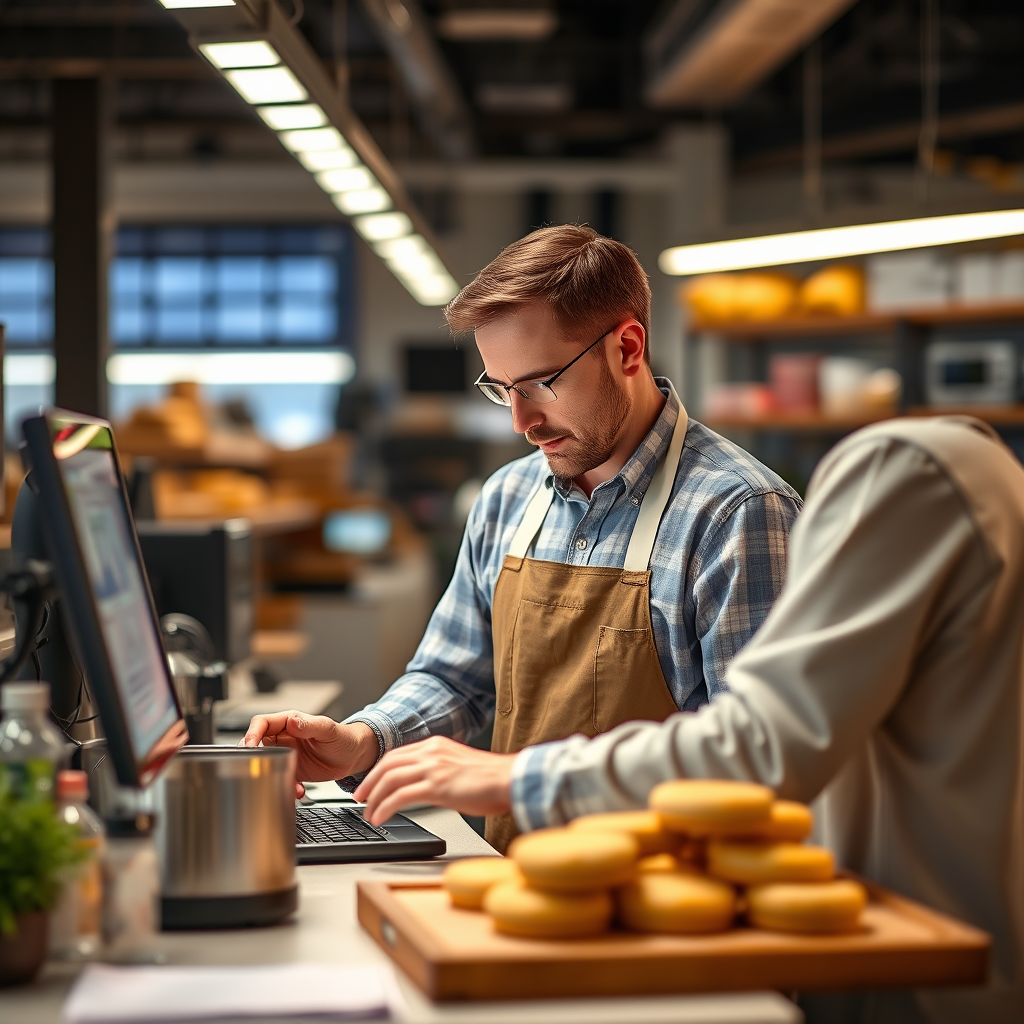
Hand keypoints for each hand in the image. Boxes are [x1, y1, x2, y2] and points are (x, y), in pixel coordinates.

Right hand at [242, 713, 378, 797]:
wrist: (354, 757)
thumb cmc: (343, 737)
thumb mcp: (328, 730)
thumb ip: (309, 725)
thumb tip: (292, 722)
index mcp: (290, 722)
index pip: (261, 723)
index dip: (251, 734)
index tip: (250, 747)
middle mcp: (284, 737)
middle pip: (256, 743)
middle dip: (253, 757)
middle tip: (258, 768)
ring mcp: (286, 754)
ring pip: (265, 763)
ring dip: (269, 774)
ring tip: (284, 782)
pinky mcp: (291, 770)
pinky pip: (278, 778)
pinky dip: (284, 786)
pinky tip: (297, 790)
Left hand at [354, 736, 514, 825]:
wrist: (510, 779)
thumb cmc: (493, 779)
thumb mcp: (460, 766)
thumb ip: (442, 769)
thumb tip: (430, 785)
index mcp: (436, 745)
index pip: (398, 755)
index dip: (379, 770)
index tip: (370, 784)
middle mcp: (432, 752)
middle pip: (388, 764)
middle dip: (369, 782)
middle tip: (359, 798)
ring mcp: (433, 767)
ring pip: (390, 779)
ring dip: (374, 798)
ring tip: (367, 812)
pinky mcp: (436, 786)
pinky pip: (400, 796)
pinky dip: (385, 808)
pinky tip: (380, 817)